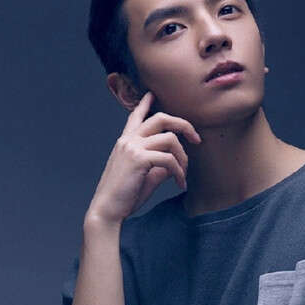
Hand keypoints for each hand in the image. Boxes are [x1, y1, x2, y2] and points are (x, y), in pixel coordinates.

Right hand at [85, 90, 201, 225]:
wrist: (107, 210)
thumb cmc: (124, 196)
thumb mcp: (145, 177)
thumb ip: (160, 167)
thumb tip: (175, 165)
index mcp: (126, 142)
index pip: (136, 116)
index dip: (146, 103)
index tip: (152, 94)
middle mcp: (128, 140)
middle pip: (161, 118)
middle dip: (183, 125)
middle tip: (197, 139)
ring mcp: (132, 147)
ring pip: (170, 139)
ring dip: (183, 158)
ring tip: (183, 175)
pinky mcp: (138, 159)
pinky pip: (169, 159)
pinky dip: (179, 172)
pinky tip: (180, 183)